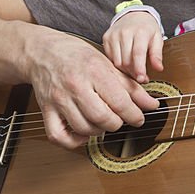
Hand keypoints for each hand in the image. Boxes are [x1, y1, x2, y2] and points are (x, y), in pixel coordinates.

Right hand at [29, 30, 159, 148]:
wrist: (42, 52)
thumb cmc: (77, 57)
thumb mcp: (107, 65)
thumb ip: (130, 86)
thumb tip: (152, 105)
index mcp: (94, 71)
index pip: (120, 101)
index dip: (134, 115)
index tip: (138, 118)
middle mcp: (75, 85)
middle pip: (103, 118)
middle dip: (117, 123)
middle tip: (119, 119)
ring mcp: (58, 99)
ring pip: (84, 128)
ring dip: (98, 131)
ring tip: (103, 122)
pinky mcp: (46, 110)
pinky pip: (58, 136)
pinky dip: (73, 141)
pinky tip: (83, 133)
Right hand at [102, 11, 164, 81]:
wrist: (134, 15)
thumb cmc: (147, 28)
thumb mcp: (157, 39)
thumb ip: (157, 54)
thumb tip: (159, 68)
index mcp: (140, 32)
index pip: (138, 54)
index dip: (140, 69)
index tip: (142, 79)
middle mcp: (125, 32)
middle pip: (127, 60)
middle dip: (134, 72)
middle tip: (141, 76)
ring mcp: (114, 35)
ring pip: (117, 61)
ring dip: (125, 69)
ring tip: (134, 68)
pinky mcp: (106, 38)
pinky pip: (110, 58)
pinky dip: (118, 63)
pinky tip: (125, 61)